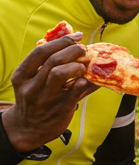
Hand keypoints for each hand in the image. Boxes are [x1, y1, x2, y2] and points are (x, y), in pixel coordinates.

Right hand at [2, 33, 96, 152]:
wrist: (28, 129)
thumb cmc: (35, 99)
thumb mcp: (32, 81)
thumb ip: (48, 65)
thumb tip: (74, 45)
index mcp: (22, 75)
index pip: (40, 52)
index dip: (61, 41)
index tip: (77, 36)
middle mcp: (31, 86)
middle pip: (53, 60)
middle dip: (73, 50)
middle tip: (84, 49)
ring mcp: (45, 98)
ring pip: (60, 73)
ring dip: (77, 66)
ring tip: (84, 67)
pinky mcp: (60, 109)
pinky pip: (76, 91)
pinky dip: (86, 82)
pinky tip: (91, 80)